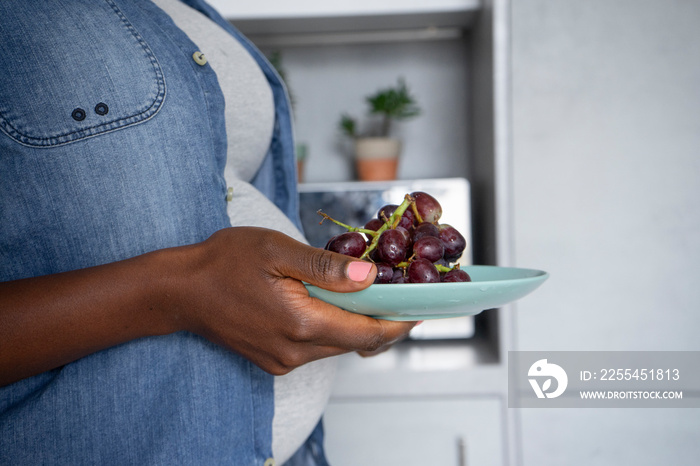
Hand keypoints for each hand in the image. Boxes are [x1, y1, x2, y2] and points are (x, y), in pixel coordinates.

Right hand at [167, 227, 417, 374]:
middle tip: (402, 294)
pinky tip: (330, 303)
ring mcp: (284, 360)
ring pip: (338, 345)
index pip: (369, 333)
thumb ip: (326, 267)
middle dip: (384, 321)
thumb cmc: (224, 263)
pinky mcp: (274, 360)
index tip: (423, 308)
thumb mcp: (277, 251)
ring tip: (368, 293)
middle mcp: (296, 352)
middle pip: (357, 342)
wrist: (179, 291)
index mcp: (302, 323)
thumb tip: (371, 275)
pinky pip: (317, 347)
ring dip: (358, 324)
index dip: (400, 322)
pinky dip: (334, 328)